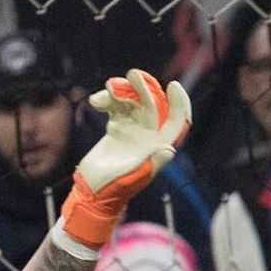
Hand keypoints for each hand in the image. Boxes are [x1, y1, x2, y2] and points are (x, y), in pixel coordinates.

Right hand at [58, 70, 191, 249]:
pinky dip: (107, 100)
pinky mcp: (116, 130)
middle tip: (132, 75)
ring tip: (108, 88)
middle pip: (153, 106)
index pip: (176, 122)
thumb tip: (170, 148)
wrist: (91, 194)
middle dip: (144, 89)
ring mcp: (132, 132)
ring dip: (123, 91)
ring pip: (133, 103)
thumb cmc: (113, 190)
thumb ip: (151, 163)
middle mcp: (148, 137)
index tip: (173, 86)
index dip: (179, 103)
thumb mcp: (133, 178)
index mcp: (158, 147)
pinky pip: (116, 107)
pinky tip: (95, 102)